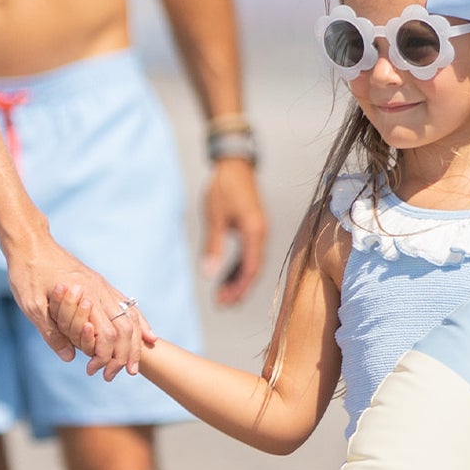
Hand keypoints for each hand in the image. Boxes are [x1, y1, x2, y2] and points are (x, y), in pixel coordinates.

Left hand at [4, 233, 144, 379]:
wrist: (30, 242)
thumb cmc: (27, 273)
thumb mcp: (31, 306)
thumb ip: (51, 331)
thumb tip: (69, 357)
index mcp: (83, 295)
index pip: (105, 334)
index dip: (104, 356)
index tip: (95, 371)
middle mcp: (99, 290)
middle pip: (124, 328)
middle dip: (126, 354)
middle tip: (122, 374)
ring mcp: (102, 285)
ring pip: (130, 316)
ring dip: (135, 342)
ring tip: (136, 363)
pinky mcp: (100, 282)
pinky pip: (127, 304)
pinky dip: (139, 322)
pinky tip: (147, 335)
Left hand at [202, 158, 267, 306]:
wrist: (234, 165)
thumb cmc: (223, 188)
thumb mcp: (214, 217)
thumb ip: (213, 246)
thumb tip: (208, 274)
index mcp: (255, 232)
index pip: (250, 268)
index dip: (239, 288)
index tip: (225, 301)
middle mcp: (261, 234)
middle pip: (253, 270)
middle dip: (238, 289)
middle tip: (221, 304)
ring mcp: (258, 232)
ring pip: (251, 264)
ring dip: (237, 280)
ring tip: (222, 296)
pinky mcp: (253, 229)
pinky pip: (248, 254)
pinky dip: (238, 268)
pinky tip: (225, 277)